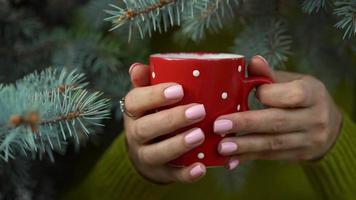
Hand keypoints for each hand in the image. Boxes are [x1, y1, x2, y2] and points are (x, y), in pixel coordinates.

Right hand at [123, 63, 206, 183]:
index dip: (155, 96)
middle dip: (172, 119)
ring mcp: (146, 156)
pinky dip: (185, 174)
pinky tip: (201, 167)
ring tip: (200, 135)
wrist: (146, 149)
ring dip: (178, 145)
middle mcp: (135, 134)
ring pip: (156, 153)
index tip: (180, 89)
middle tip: (199, 110)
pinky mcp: (160, 173)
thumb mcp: (147, 97)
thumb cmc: (153, 114)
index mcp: (133, 112)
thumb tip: (137, 68)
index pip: (135, 101)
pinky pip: (171, 175)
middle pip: (146, 128)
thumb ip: (146, 81)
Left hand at [213, 56, 342, 169]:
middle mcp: (315, 118)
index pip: (293, 95)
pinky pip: (270, 156)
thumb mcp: (294, 82)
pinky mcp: (299, 155)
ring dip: (244, 145)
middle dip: (246, 124)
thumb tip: (253, 62)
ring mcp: (308, 140)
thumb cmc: (305, 98)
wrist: (330, 127)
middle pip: (278, 121)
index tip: (252, 93)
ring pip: (273, 143)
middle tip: (219, 125)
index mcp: (313, 94)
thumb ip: (270, 75)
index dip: (270, 94)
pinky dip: (249, 157)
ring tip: (221, 146)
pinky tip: (230, 159)